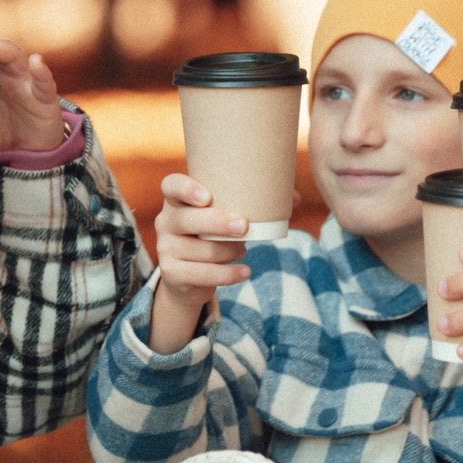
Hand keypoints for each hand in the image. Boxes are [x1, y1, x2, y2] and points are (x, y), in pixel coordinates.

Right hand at [147, 173, 249, 352]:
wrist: (189, 277)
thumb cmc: (214, 236)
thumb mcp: (226, 217)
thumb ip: (256, 204)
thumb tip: (296, 199)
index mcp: (177, 200)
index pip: (171, 186)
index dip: (186, 189)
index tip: (207, 196)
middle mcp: (166, 222)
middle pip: (186, 220)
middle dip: (216, 223)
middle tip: (244, 226)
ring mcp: (166, 249)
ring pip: (199, 250)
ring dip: (227, 251)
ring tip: (243, 250)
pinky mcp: (171, 273)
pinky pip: (201, 275)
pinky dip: (227, 274)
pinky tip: (244, 272)